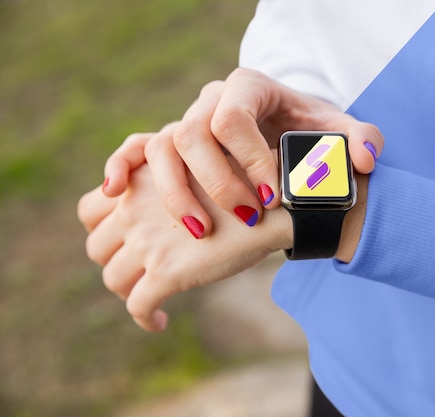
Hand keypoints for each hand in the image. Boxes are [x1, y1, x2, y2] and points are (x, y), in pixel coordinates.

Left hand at [78, 161, 292, 331]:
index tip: (120, 243)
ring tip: (149, 297)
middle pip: (97, 247)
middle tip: (137, 274)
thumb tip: (153, 221)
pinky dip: (145, 318)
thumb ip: (163, 193)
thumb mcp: (193, 176)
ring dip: (128, 291)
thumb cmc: (242, 190)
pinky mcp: (167, 272)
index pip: (89, 209)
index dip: (100, 229)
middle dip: (114, 262)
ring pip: (113, 278)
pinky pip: (138, 305)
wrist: (272, 207)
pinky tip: (159, 323)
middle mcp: (134, 209)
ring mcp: (148, 242)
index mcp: (138, 182)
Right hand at [102, 68, 382, 236]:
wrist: (289, 138)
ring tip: (200, 229)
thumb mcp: (342, 136)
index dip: (249, 159)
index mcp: (249, 87)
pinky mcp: (170, 146)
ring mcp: (187, 123)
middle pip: (191, 134)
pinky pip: (133, 150)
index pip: (232, 117)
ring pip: (160, 148)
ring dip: (175, 192)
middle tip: (247, 215)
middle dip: (216, 181)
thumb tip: (364, 159)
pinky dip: (119, 167)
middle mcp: (210, 101)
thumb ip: (363, 142)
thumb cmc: (313, 135)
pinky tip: (116, 193)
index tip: (274, 196)